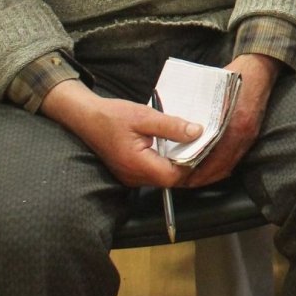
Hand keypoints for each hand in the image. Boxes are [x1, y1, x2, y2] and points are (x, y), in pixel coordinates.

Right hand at [42, 80, 200, 188]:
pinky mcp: (131, 171)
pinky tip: (179, 147)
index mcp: (137, 165)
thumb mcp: (145, 116)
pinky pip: (155, 171)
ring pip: (164, 176)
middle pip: (171, 179)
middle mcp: (134, 177)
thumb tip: (197, 133)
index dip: (193, 164)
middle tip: (208, 147)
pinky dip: (169, 161)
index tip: (208, 148)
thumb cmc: (112, 116)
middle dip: (191, 165)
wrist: (86, 118)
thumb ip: (171, 126)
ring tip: (197, 145)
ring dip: (181, 163)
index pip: (174, 176)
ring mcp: (132, 176)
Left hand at [180, 54, 278, 187]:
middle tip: (183, 182)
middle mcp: (241, 133)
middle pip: (220, 167)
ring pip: (228, 165)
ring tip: (193, 178)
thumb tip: (176, 131)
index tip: (179, 176)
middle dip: (201, 178)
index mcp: (230, 124)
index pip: (211, 158)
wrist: (259, 68)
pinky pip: (236, 157)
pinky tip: (210, 167)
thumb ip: (196, 114)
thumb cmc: (231, 77)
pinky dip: (222, 166)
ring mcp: (249, 135)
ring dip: (211, 174)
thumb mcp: (209, 93)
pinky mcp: (252, 134)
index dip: (195, 171)